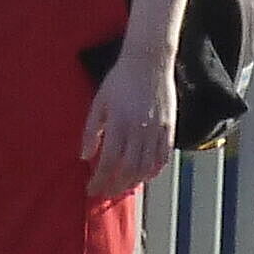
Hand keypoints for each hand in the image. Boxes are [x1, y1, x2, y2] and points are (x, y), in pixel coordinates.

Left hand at [81, 46, 173, 197]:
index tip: (91, 189)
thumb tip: (84, 157)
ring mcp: (157, 130)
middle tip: (106, 192)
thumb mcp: (98, 102)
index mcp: (119, 123)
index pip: (108, 162)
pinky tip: (145, 175)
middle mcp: (139, 130)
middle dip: (116, 186)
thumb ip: (91, 131)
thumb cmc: (119, 80)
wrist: (148, 61)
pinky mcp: (169, 126)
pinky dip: (154, 170)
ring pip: (147, 167)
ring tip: (123, 187)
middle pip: (128, 170)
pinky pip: (163, 156)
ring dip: (134, 182)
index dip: (99, 180)